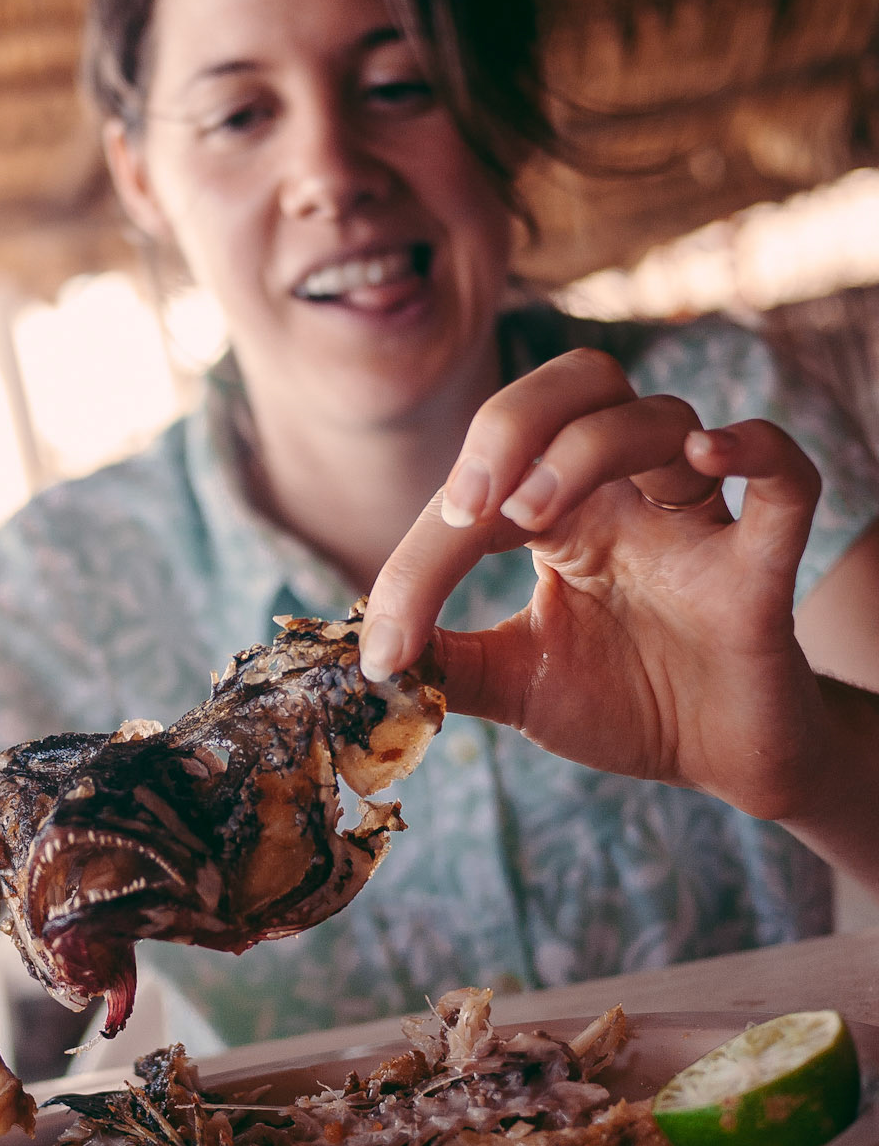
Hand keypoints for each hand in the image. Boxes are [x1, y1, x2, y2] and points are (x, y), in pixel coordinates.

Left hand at [360, 348, 828, 820]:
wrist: (719, 763)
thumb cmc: (624, 703)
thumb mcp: (514, 683)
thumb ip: (445, 663)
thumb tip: (360, 654)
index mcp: (564, 512)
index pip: (485, 479)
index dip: (421, 549)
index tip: (385, 644)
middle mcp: (630, 493)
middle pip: (582, 382)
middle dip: (511, 422)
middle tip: (468, 505)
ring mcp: (698, 521)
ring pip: (661, 417)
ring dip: (586, 448)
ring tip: (534, 514)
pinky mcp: (762, 567)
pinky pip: (786, 479)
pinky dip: (756, 449)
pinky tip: (710, 453)